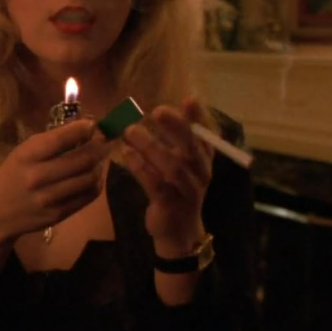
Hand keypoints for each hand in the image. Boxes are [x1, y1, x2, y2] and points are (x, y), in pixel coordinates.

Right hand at [0, 119, 108, 276]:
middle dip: (99, 146)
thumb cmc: (10, 177)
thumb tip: (84, 126)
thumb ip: (50, 140)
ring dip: (100, 164)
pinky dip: (96, 182)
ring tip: (99, 158)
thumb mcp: (22, 153)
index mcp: (26, 156)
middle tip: (103, 140)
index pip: (62, 139)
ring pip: (90, 177)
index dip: (83, 129)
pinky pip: (89, 195)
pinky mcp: (59, 214)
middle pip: (83, 158)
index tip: (92, 124)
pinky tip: (93, 176)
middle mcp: (38, 177)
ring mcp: (50, 198)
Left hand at [118, 97, 212, 256]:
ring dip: (151, 147)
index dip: (198, 118)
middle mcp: (200, 174)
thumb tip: (163, 109)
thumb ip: (174, 140)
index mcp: (203, 161)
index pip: (204, 135)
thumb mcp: (179, 164)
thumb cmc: (176, 190)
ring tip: (131, 131)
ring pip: (172, 166)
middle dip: (176, 128)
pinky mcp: (170, 204)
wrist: (178, 232)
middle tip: (157, 111)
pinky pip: (155, 184)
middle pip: (191, 148)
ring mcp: (186, 190)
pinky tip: (126, 154)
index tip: (189, 99)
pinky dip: (141, 167)